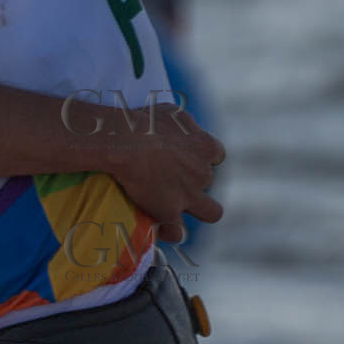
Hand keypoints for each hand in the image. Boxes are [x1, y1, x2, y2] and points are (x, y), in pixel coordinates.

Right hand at [100, 108, 224, 243]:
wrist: (127, 142)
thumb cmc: (143, 122)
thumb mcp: (169, 112)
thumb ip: (181, 122)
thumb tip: (177, 124)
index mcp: (205, 146)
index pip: (215, 155)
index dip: (202, 157)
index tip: (185, 156)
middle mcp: (203, 173)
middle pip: (209, 181)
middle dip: (196, 182)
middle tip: (173, 179)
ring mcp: (189, 195)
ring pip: (212, 212)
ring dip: (198, 210)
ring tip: (176, 210)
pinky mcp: (170, 212)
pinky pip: (177, 232)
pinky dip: (170, 231)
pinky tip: (159, 230)